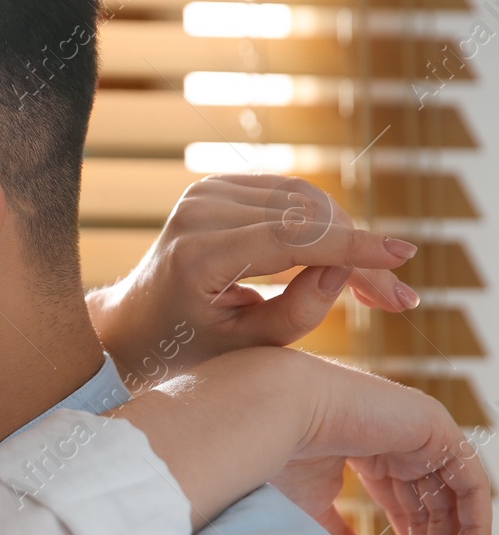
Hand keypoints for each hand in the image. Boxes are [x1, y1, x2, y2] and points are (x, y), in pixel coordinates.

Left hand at [89, 174, 420, 386]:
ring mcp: (204, 192)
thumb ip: (296, 314)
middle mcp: (197, 212)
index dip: (350, 246)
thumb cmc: (186, 348)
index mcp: (196, 256)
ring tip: (374, 289)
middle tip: (397, 299)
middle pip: (305, 217)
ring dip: (347, 239)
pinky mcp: (216, 186)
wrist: (135, 323)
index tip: (400, 256)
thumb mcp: (243, 348)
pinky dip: (322, 225)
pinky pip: (290, 196)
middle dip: (358, 254)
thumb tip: (341, 270)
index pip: (289, 238)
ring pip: (305, 201)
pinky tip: (338, 263)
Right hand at [111, 348, 487, 534]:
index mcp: (372, 454)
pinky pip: (471, 484)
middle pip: (434, 513)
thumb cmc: (278, 456)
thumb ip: (339, 534)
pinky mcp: (436, 429)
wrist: (274, 416)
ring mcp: (422, 433)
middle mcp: (402, 443)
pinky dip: (473, 526)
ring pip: (454, 504)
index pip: (410, 509)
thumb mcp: (311, 508)